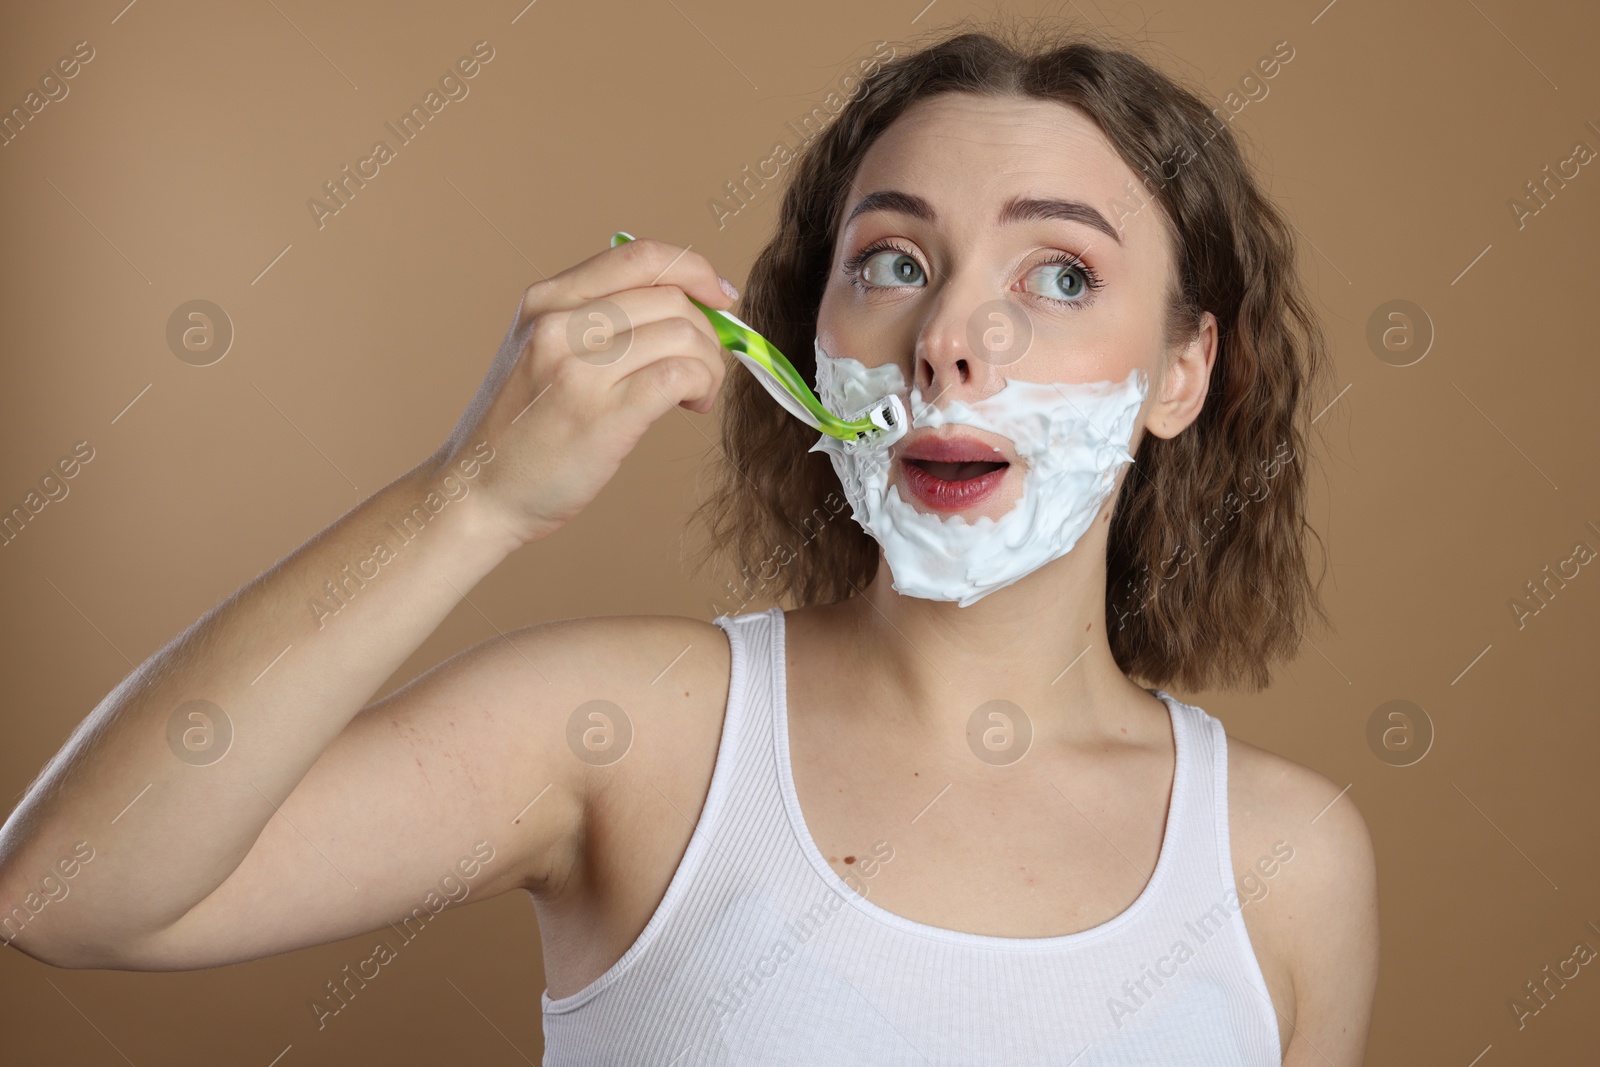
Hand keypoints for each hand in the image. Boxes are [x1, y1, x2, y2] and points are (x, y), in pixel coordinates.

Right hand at [436, 237, 735, 546]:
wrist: (478, 492)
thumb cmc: (521, 430)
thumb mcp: (540, 352)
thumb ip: (594, 322)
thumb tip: (685, 307)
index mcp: (546, 300)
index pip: (640, 256)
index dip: (695, 269)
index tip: (719, 297)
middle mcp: (559, 324)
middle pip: (670, 297)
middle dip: (707, 332)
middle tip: (703, 368)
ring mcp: (579, 369)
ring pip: (683, 334)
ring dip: (708, 365)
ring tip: (695, 394)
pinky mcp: (603, 415)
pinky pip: (678, 375)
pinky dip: (701, 386)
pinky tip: (692, 406)